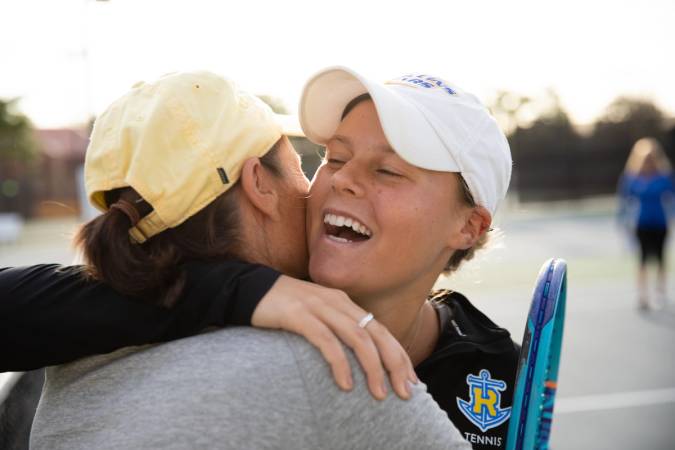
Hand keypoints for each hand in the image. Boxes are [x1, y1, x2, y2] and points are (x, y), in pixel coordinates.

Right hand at [251, 275, 418, 399]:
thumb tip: (356, 358)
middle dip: (394, 363)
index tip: (411, 380)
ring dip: (372, 367)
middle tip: (405, 391)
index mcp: (345, 303)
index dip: (399, 354)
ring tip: (379, 393)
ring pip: (357, 337)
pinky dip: (339, 362)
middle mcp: (337, 303)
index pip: (381, 329)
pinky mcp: (299, 315)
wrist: (249, 288)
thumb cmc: (285, 308)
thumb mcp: (318, 316)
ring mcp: (319, 307)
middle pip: (376, 333)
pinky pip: (325, 340)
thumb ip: (337, 330)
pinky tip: (345, 383)